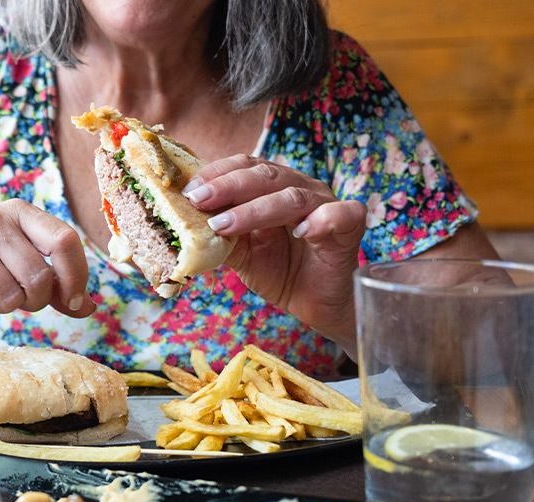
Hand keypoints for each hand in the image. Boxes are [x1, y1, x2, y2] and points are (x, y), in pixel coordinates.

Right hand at [0, 199, 94, 317]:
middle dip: (35, 300)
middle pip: (39, 279)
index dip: (76, 276)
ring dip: (5, 306)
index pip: (64, 241)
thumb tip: (87, 307)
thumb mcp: (17, 251)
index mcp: (20, 212)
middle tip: (21, 297)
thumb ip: (54, 278)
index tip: (73, 300)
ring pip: (10, 298)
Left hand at [182, 155, 365, 354]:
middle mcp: (299, 188)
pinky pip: (342, 215)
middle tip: (198, 200)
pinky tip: (302, 231)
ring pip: (292, 197)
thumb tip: (183, 223)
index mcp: (273, 187)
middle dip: (228, 187)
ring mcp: (326, 204)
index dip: (216, 174)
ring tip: (224, 225)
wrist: (315, 303)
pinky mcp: (350, 226)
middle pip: (264, 176)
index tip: (188, 190)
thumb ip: (220, 235)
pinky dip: (323, 220)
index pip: (244, 167)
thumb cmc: (280, 271)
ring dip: (256, 210)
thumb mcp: (241, 253)